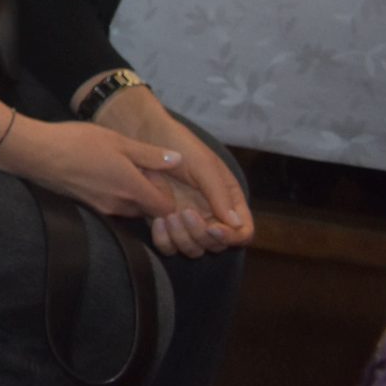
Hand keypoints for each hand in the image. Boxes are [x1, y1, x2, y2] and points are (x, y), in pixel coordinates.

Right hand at [0, 113, 181, 220]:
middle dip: (150, 191)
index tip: (157, 173)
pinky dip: (114, 192)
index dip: (168, 193)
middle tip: (138, 166)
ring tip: (118, 166)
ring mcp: (102, 209)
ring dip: (132, 192)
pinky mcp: (87, 206)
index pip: (166, 208)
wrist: (35, 153)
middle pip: (148, 209)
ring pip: (129, 207)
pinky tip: (101, 171)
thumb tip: (178, 161)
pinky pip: (112, 205)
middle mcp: (120, 206)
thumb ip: (150, 154)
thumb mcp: (119, 141)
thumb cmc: (78, 142)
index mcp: (132, 190)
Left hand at [94, 86, 254, 255]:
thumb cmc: (178, 145)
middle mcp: (211, 215)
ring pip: (194, 249)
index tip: (214, 229)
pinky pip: (169, 246)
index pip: (242, 232)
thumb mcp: (204, 165)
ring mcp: (187, 221)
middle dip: (201, 235)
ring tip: (169, 215)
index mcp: (228, 201)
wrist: (143, 136)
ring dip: (183, 239)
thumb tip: (236, 224)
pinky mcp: (164, 223)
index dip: (232, 237)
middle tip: (184, 213)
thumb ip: (219, 194)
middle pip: (217, 245)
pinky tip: (157, 221)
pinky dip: (165, 240)